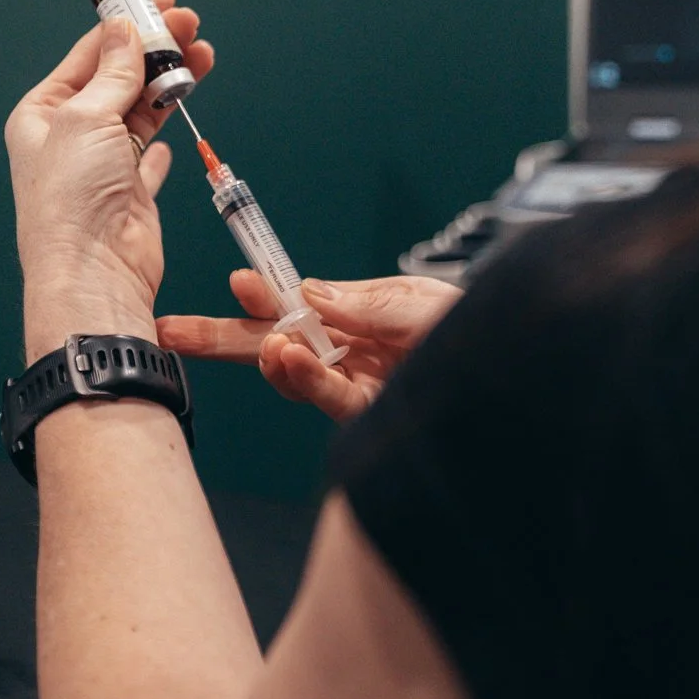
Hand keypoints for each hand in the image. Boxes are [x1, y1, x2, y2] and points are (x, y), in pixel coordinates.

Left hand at [5, 0, 213, 357]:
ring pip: (142, 108)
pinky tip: (178, 109)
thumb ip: (113, 72)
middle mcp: (69, 136)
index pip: (88, 55)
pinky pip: (149, 153)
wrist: (94, 270)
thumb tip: (123, 32)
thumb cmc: (71, 199)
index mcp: (41, 114)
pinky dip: (164, 133)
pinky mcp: (131, 190)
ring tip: (201, 54)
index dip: (123, 25)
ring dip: (171, 81)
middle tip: (188, 23)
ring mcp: (102, 164)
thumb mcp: (86, 117)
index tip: (156, 1)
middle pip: (119, 77)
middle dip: (155, 49)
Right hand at [158, 270, 460, 422]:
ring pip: (296, 377)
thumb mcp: (418, 301)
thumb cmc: (478, 330)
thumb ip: (362, 302)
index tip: (237, 281)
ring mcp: (360, 388)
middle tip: (173, 333)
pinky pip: (331, 399)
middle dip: (224, 338)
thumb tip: (306, 292)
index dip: (263, 298)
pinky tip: (288, 358)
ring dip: (273, 359)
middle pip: (276, 346)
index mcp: (357, 320)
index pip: (296, 308)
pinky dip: (306, 379)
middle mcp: (351, 356)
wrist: (525, 366)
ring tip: (267, 344)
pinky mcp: (374, 417)